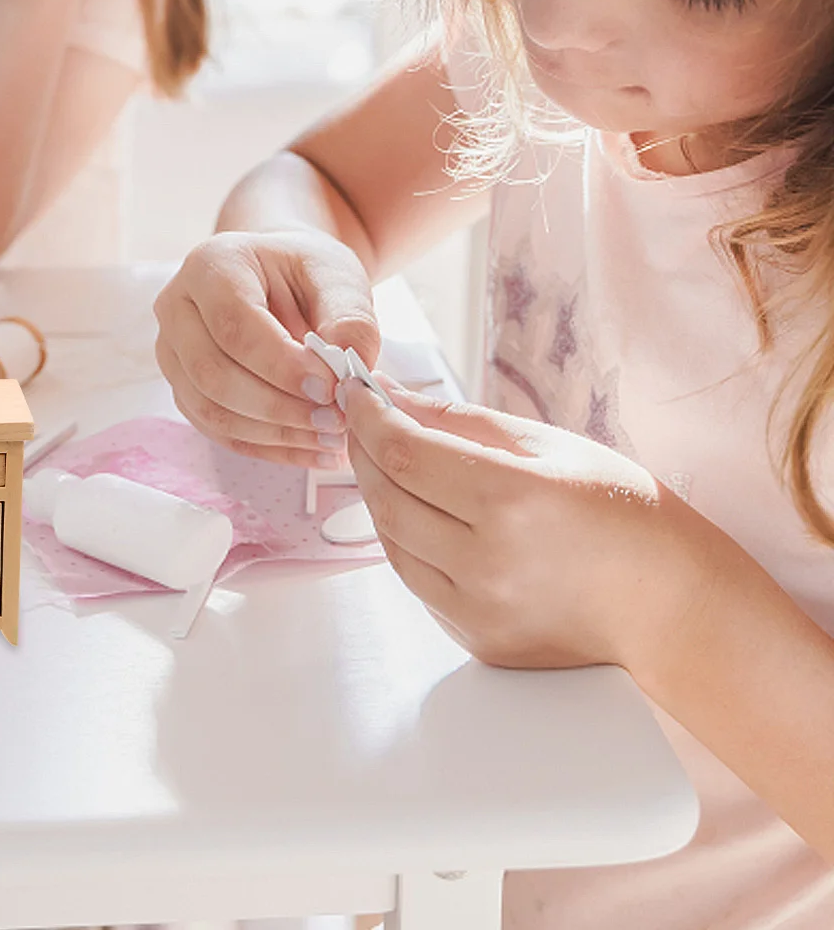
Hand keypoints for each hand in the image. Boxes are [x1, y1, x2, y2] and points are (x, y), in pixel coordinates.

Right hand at [152, 229, 379, 467]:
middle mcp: (177, 306)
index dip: (280, 365)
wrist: (280, 276)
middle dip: (277, 407)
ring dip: (274, 433)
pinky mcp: (183, 387)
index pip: (234, 324)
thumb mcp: (337, 276)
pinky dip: (267, 446)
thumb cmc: (305, 271)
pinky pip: (217, 429)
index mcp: (212, 265)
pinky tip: (311, 448)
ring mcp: (172, 350)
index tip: (330, 388)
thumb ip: (349, 318)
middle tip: (334, 420)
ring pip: (210, 409)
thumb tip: (346, 370)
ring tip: (330, 438)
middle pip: (212, 373)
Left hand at [343, 377, 721, 671]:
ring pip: (391, 543)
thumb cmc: (624, 514)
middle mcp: (488, 563)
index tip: (355, 391)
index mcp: (511, 502)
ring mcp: (481, 611)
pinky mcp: (479, 641)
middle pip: (387, 498)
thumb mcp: (547, 446)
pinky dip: (406, 541)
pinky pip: (417, 581)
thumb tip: (389, 395)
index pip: (403, 452)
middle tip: (363, 419)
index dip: (368, 416)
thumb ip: (458, 421)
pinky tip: (420, 511)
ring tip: (388, 460)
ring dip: (379, 496)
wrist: (678, 608)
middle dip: (364, 451)